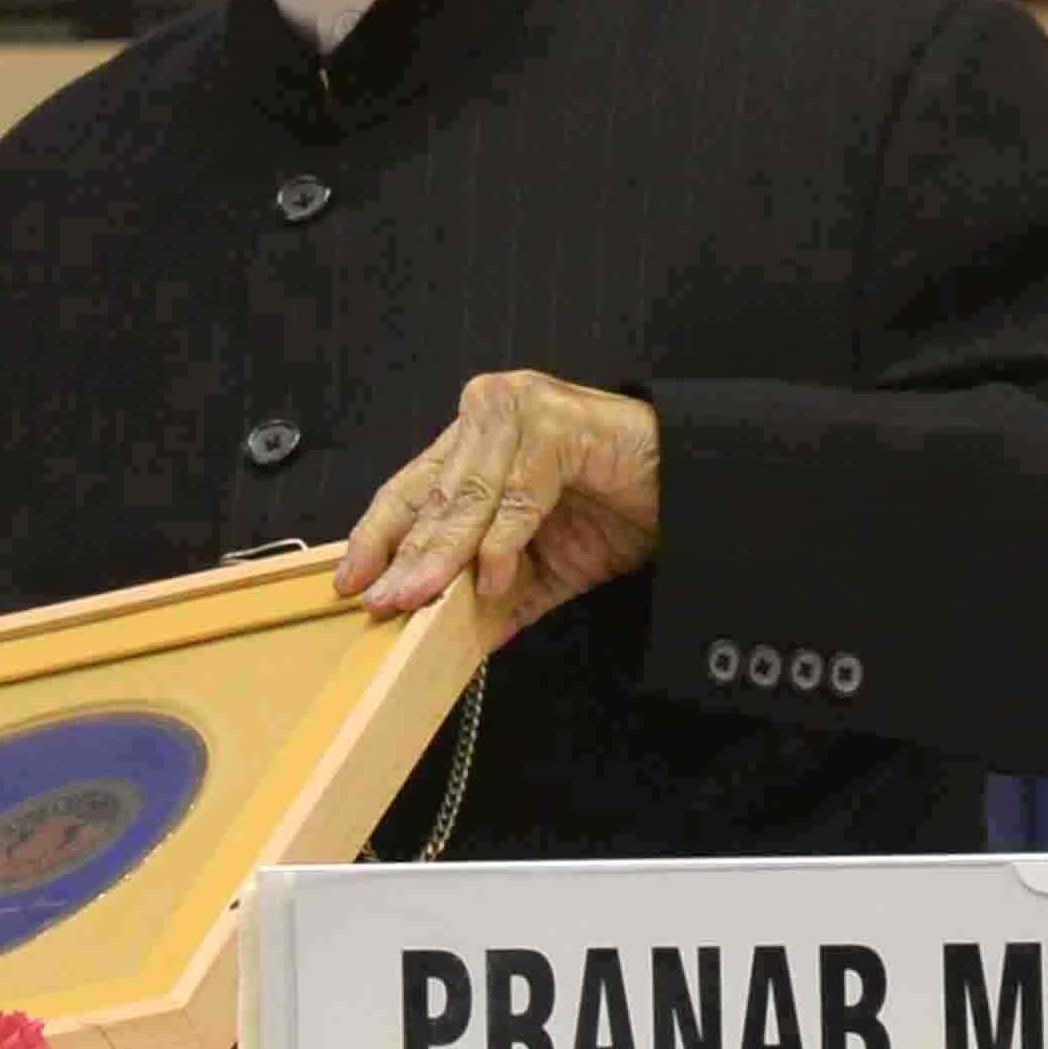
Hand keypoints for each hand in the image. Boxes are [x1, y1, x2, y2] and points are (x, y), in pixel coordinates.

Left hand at [342, 372, 661, 641]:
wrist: (695, 485)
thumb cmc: (618, 505)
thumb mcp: (544, 564)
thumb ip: (496, 594)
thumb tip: (446, 638)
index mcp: (476, 438)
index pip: (411, 488)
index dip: (378, 537)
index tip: (352, 582)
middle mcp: (489, 414)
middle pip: (433, 495)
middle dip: (405, 557)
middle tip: (383, 602)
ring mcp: (521, 410)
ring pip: (469, 495)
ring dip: (442, 554)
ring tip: (419, 598)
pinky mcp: (557, 423)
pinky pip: (518, 495)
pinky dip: (504, 542)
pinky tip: (494, 579)